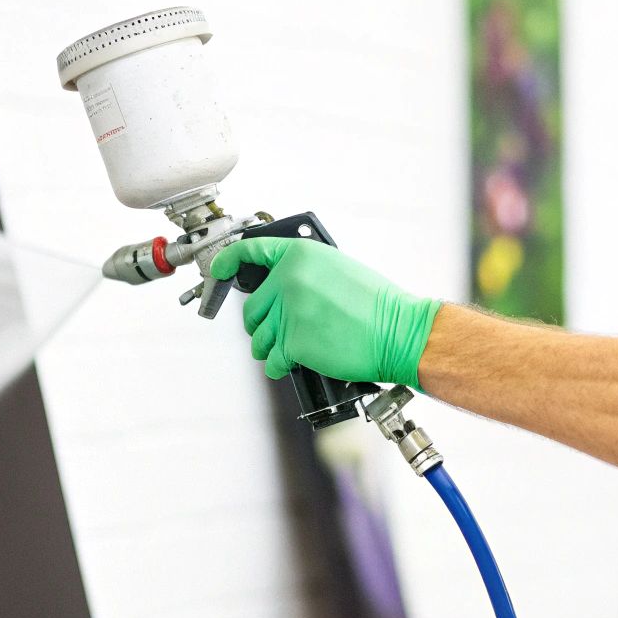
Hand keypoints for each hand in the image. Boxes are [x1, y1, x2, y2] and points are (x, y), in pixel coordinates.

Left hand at [209, 237, 440, 387]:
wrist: (398, 332)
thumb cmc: (377, 305)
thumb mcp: (338, 268)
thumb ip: (303, 272)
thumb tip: (279, 287)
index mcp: (300, 255)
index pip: (249, 252)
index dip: (227, 262)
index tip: (218, 271)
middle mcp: (289, 280)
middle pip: (252, 308)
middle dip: (261, 323)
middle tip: (278, 330)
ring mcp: (289, 312)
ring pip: (259, 338)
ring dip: (270, 347)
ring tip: (291, 350)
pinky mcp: (293, 343)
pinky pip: (273, 360)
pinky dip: (281, 366)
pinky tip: (297, 362)